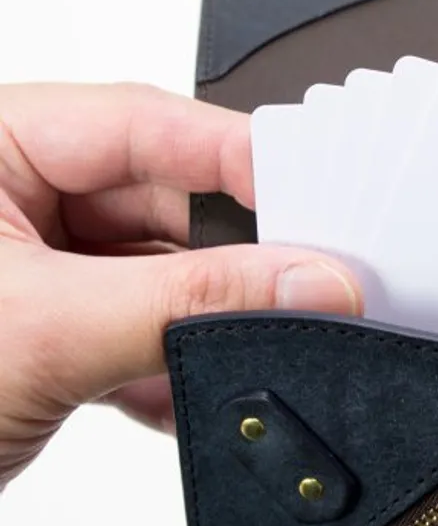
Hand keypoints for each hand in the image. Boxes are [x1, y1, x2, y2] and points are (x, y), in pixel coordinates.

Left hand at [0, 83, 360, 487]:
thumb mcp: (40, 328)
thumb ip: (188, 299)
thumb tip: (304, 281)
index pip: (147, 127)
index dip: (240, 159)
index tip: (319, 200)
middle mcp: (16, 199)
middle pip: (166, 206)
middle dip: (228, 261)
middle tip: (301, 287)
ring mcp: (38, 271)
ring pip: (160, 279)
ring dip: (198, 326)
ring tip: (234, 352)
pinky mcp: (50, 335)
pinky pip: (138, 334)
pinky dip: (168, 371)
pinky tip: (180, 399)